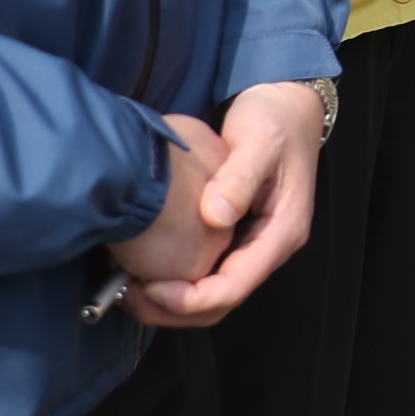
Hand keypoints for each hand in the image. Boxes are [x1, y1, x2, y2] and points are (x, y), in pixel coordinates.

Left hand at [124, 82, 325, 327]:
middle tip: (128, 295)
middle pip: (220, 301)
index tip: (153, 287)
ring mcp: (251, 244)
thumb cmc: (275, 120)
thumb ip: (238, 177)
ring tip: (128, 287)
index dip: (191, 298)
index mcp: (282, 232)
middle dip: (173, 309)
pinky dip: (174, 280)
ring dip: (169, 301)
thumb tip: (215, 217)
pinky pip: (205, 273)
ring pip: (211, 294)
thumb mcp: (259, 142)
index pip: (235, 287)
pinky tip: (144, 267)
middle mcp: (268, 247)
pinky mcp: (235, 237)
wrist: (286, 106)